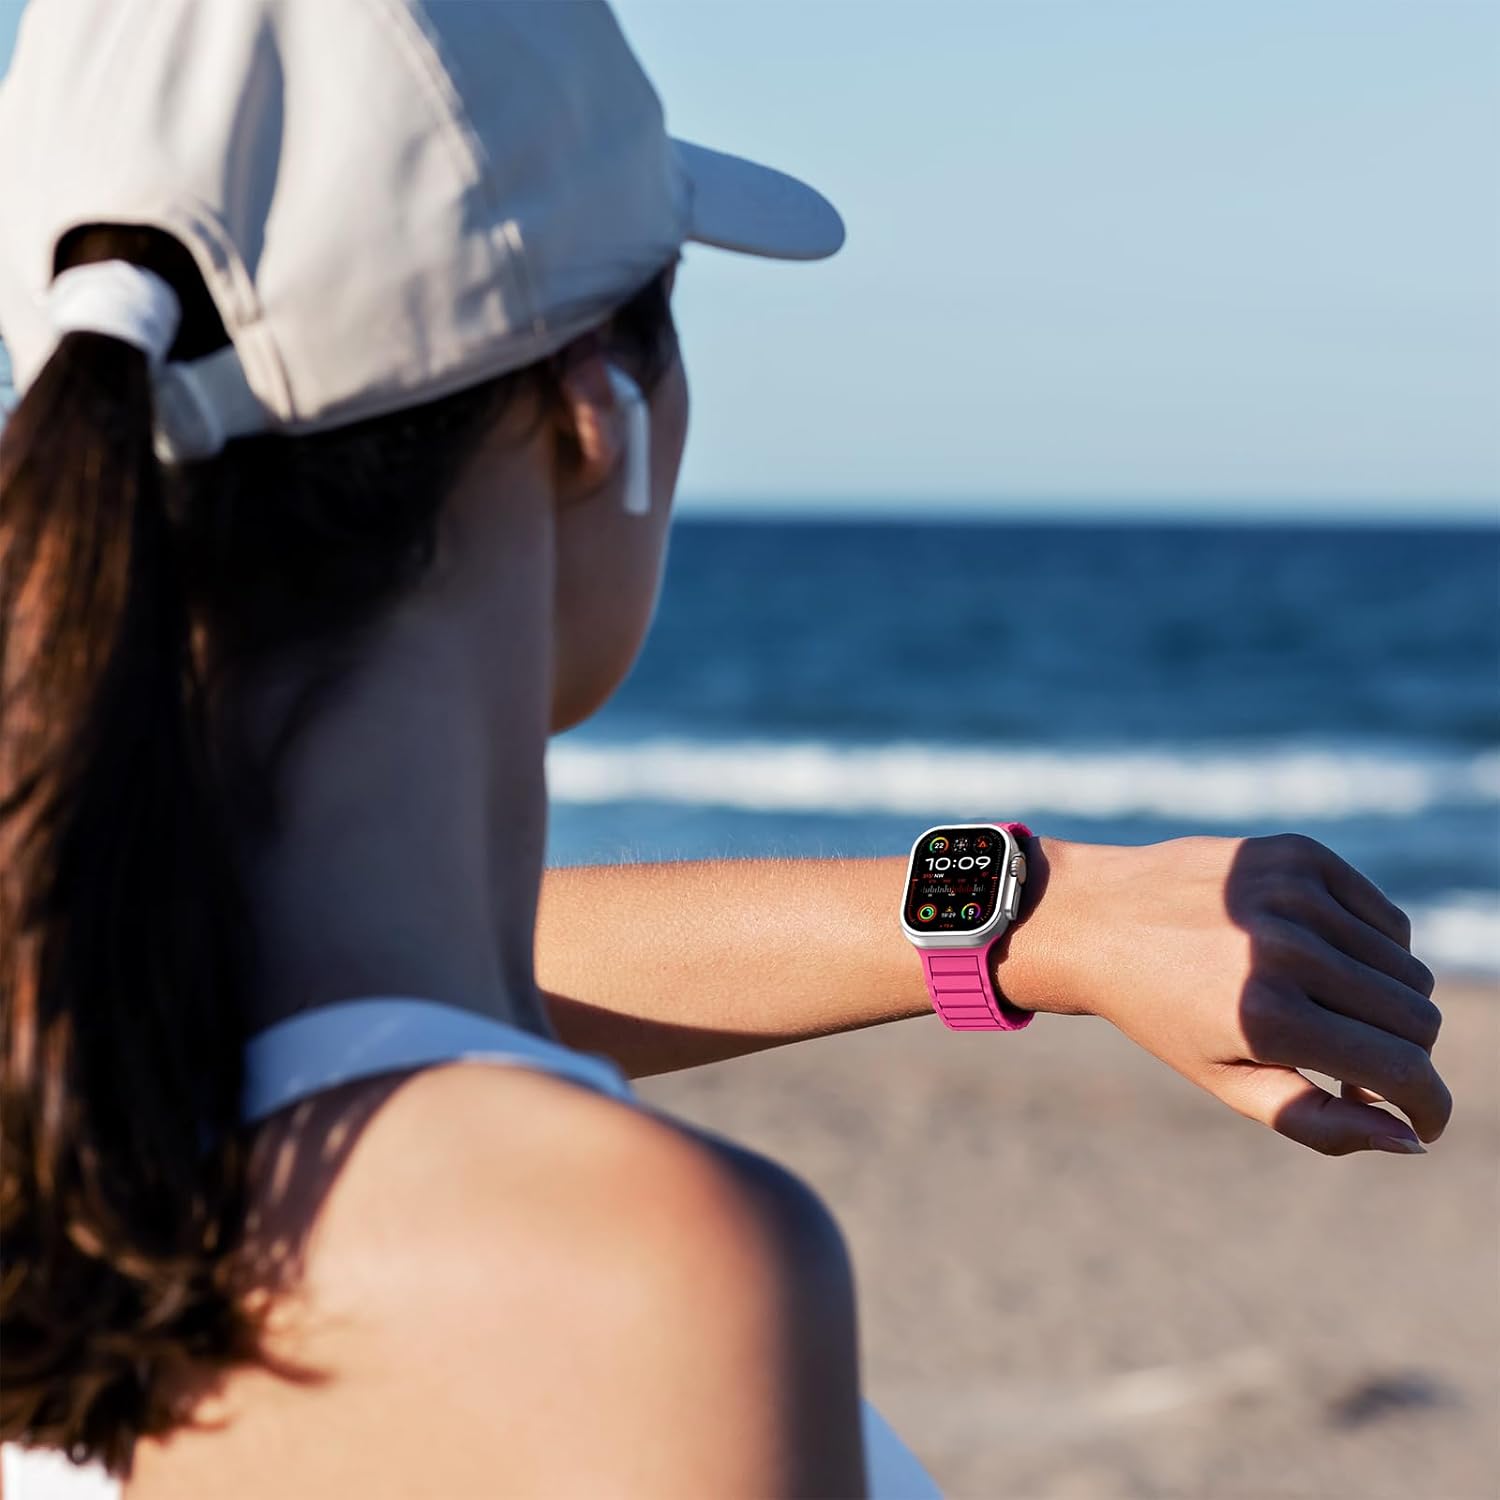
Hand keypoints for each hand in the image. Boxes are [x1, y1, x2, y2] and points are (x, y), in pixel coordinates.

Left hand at [998, 834, 1450, 1154]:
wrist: (1095, 919)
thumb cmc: (1162, 1012)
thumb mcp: (1226, 1081)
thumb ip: (1318, 1122)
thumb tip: (1409, 1138)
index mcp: (1267, 1017)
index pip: (1403, 1070)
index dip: (1429, 1107)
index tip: (1424, 1122)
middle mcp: (1286, 949)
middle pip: (1417, 1018)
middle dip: (1403, 1055)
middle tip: (1354, 1065)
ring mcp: (1294, 893)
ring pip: (1409, 968)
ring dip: (1386, 1003)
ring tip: (1328, 1012)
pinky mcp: (1298, 854)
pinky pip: (1387, 918)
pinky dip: (1372, 950)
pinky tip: (1320, 959)